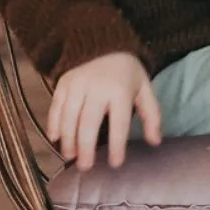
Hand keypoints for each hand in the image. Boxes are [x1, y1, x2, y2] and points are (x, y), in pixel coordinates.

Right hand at [47, 52, 161, 171]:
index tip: (115, 163)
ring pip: (69, 116)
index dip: (117, 145)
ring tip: (70, 156)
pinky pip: (56, 106)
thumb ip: (151, 115)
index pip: (119, 123)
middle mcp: (97, 88)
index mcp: (120, 91)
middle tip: (85, 167)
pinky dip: (54, 123)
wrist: (103, 42)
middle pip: (88, 122)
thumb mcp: (144, 89)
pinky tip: (55, 138)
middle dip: (86, 147)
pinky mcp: (63, 83)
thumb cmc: (126, 72)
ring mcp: (77, 84)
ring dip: (68, 139)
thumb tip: (155, 142)